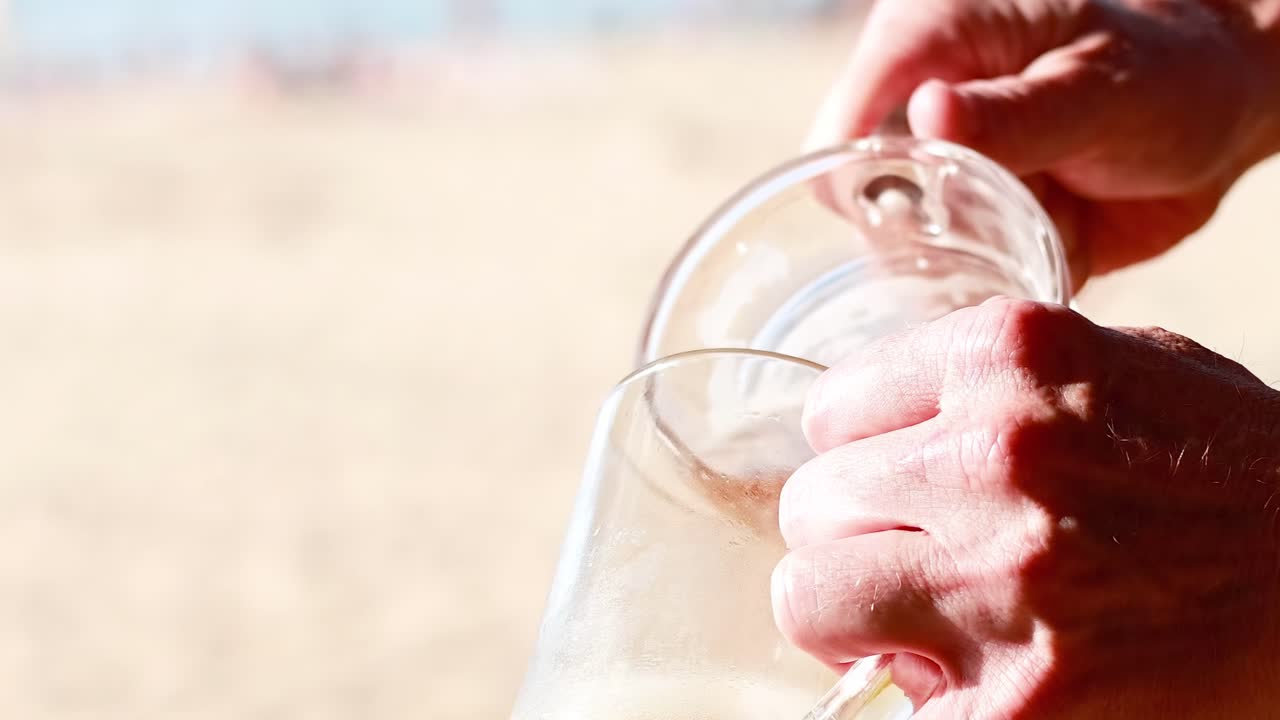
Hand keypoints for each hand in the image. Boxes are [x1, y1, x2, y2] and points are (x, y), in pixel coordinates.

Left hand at [772, 297, 1279, 717]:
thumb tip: (886, 426)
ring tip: (925, 622)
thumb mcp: (1125, 370)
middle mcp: (995, 458)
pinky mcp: (1015, 703)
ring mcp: (998, 583)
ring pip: (808, 599)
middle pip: (809, 504)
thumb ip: (995, 384)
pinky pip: (885, 700)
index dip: (860, 460)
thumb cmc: (1238, 481)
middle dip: (853, 539)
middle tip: (913, 561)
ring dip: (852, 617)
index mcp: (1013, 357)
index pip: (830, 410)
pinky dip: (917, 694)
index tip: (897, 489)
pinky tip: (981, 679)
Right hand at [810, 0, 1279, 283]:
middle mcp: (915, 109)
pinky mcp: (964, 225)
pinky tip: (1062, 235)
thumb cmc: (1170, 73)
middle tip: (1023, 209)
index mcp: (928, 40)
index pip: (842, 129)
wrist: (1224, 119)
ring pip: (904, 254)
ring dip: (982, 256)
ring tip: (1058, 212)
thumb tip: (928, 113)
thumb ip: (1017, 110)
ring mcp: (936, 173)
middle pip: (860, 205)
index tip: (929, 215)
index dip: (863, 185)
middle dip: (936, 232)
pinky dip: (1008, 275)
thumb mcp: (1103, 87)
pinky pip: (956, 281)